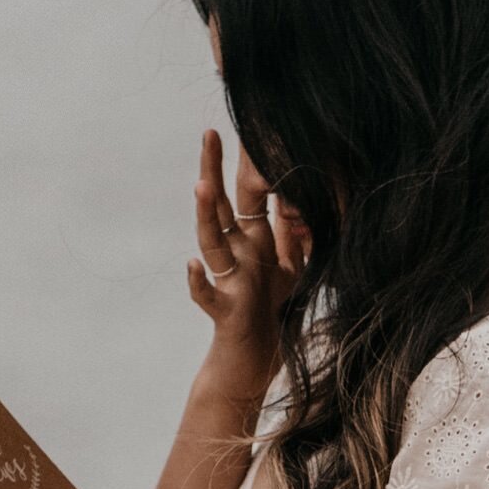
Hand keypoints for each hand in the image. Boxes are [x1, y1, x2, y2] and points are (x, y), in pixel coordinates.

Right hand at [186, 130, 308, 398]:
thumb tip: (295, 196)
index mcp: (250, 242)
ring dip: (205, 216)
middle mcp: (235, 256)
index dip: (240, 165)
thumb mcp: (290, 268)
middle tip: (209, 135)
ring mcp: (227, 280)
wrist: (255, 360)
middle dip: (212, 171)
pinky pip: (208, 295)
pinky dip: (198, 282)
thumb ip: (289, 234)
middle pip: (219, 207)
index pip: (241, 195)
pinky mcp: (226, 311)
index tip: (243, 129)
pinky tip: (193, 264)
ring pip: (210, 243)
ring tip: (200, 187)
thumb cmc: (271, 313)